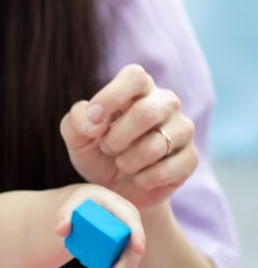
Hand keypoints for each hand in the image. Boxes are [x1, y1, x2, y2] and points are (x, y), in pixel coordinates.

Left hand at [55, 185, 145, 267]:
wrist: (84, 208)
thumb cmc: (79, 204)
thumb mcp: (70, 206)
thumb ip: (64, 216)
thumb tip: (61, 231)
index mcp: (118, 206)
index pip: (131, 220)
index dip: (137, 235)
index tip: (139, 250)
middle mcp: (127, 222)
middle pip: (132, 244)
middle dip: (128, 263)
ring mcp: (126, 236)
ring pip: (130, 258)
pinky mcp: (122, 247)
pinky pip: (124, 263)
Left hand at [60, 64, 197, 211]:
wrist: (114, 190)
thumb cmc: (97, 154)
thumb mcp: (76, 136)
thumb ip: (77, 119)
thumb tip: (94, 119)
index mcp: (139, 89)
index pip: (135, 77)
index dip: (111, 97)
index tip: (94, 120)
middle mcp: (166, 103)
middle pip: (147, 112)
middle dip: (117, 138)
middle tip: (107, 148)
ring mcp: (182, 129)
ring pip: (157, 145)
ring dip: (128, 161)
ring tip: (122, 164)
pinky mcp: (190, 158)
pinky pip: (167, 170)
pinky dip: (144, 179)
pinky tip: (139, 178)